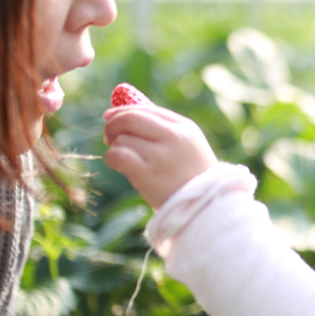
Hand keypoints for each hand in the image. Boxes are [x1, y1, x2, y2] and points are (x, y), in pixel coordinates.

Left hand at [103, 106, 217, 208]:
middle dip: (112, 125)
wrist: (206, 206)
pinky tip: (118, 166)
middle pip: (130, 119)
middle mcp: (174, 137)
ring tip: (126, 160)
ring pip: (122, 139)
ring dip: (116, 148)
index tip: (109, 118)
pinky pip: (118, 156)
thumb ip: (161, 128)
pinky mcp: (149, 175)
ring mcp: (162, 156)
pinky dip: (112, 158)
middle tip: (108, 137)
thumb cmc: (191, 176)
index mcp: (185, 127)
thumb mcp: (187, 145)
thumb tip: (116, 114)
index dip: (122, 111)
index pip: (146, 109)